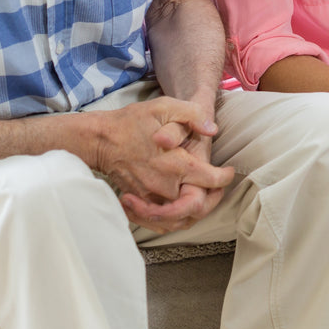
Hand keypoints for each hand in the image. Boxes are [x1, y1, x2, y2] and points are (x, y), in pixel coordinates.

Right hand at [92, 98, 234, 229]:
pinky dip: (173, 220)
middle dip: (213, 199)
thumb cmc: (133, 121)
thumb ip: (191, 115)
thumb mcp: (164, 106)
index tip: (229, 172)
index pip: (209, 180)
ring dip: (195, 212)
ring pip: (179, 218)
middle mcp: (163, 184)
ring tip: (204, 198)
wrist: (100, 138)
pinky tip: (181, 208)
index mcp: (174, 163)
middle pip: (197, 206)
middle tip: (219, 188)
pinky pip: (159, 222)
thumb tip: (211, 129)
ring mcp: (148, 196)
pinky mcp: (138, 201)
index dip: (225, 178)